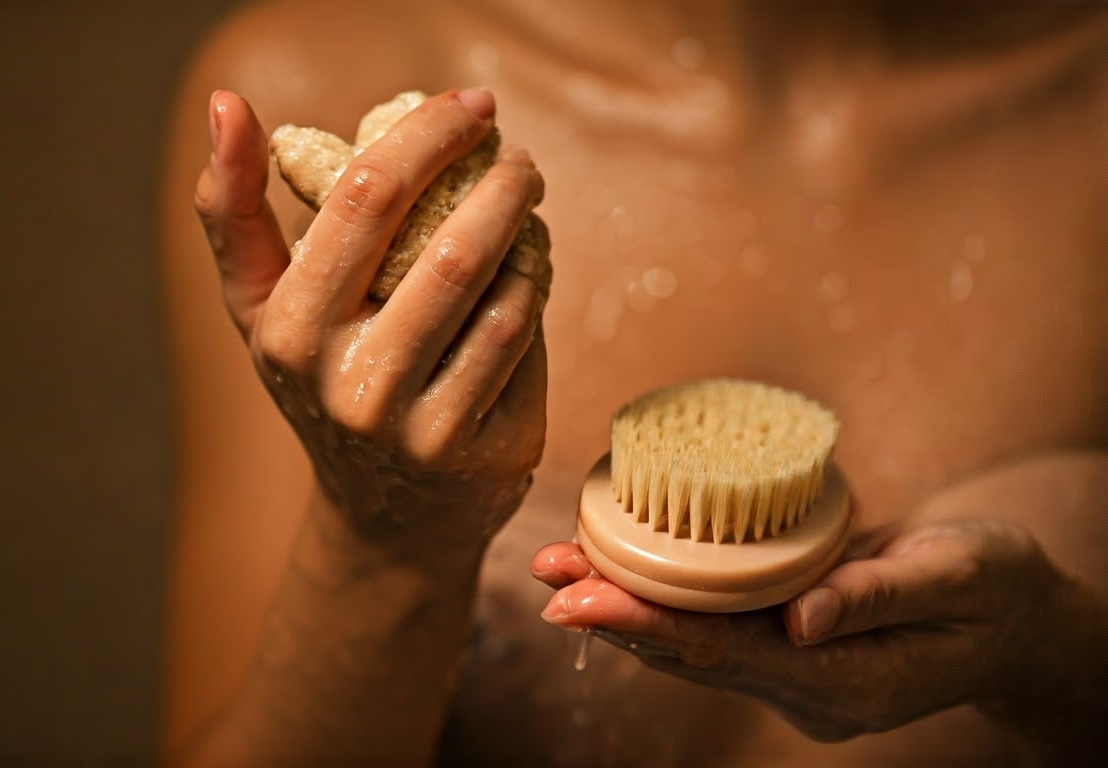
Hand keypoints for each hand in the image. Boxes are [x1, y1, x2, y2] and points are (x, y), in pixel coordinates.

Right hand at [193, 89, 546, 558]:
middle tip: (513, 150)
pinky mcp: (478, 450)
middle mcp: (346, 384)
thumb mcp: (263, 308)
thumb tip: (223, 104)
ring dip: (522, 225)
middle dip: (494, 178)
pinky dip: (533, 282)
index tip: (467, 106)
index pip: (362, 201)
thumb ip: (236, 211)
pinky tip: (529, 263)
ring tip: (522, 195)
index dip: (426, 136)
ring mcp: (416, 426)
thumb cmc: (324, 380)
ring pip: (493, 291)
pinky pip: (520, 336)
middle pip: (443, 249)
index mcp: (285, 332)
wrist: (387, 514)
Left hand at [531, 520, 1076, 741]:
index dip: (648, 624)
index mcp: (849, 683)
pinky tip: (616, 563)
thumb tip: (801, 616)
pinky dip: (662, 593)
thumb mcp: (962, 575)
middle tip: (547, 575)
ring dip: (624, 601)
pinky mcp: (788, 644)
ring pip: (692, 640)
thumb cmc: (998, 589)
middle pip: (691, 653)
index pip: (726, 654)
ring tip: (557, 565)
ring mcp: (796, 672)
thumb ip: (884, 593)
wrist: (1016, 620)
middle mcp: (808, 688)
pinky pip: (713, 622)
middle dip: (613, 611)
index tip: (580, 599)